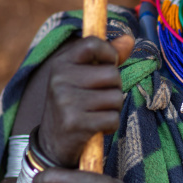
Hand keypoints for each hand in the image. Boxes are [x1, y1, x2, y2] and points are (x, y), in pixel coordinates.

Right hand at [38, 35, 133, 166]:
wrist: (52, 143)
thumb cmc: (74, 104)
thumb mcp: (82, 77)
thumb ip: (106, 57)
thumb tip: (129, 39)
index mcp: (60, 63)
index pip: (92, 43)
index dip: (109, 53)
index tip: (108, 64)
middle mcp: (60, 79)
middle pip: (112, 74)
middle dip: (114, 88)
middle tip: (99, 99)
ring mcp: (66, 101)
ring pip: (115, 98)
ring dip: (113, 109)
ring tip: (96, 114)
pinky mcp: (75, 123)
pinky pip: (113, 119)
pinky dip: (110, 126)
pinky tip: (96, 128)